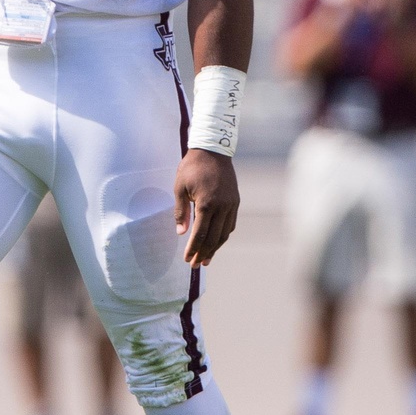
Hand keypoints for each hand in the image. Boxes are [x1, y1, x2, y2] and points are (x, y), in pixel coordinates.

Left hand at [173, 148, 239, 267]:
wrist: (213, 149)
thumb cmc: (192, 167)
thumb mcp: (180, 187)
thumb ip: (181, 211)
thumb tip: (181, 233)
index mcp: (207, 203)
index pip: (200, 234)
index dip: (193, 249)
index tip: (187, 260)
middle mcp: (222, 206)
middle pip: (214, 237)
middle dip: (204, 253)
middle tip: (196, 265)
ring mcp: (231, 204)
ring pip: (225, 233)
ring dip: (216, 248)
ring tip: (207, 259)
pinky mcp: (235, 201)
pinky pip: (230, 223)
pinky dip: (223, 235)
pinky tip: (216, 241)